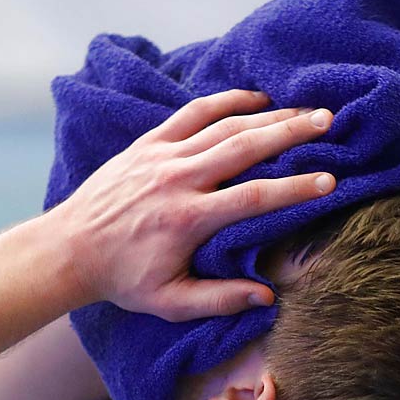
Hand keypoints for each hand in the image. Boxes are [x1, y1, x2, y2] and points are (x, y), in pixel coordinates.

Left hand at [50, 89, 335, 320]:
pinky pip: (192, 113)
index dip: (295, 188)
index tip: (329, 181)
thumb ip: (219, 299)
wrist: (69, 249)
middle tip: (327, 121)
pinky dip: (225, 100)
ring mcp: (162, 156)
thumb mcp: (169, 302)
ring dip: (268, 114)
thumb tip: (268, 296)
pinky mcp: (148, 143)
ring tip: (304, 110)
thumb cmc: (123, 279)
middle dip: (291, 132)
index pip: (254, 197)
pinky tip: (255, 97)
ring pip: (224, 125)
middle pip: (245, 147)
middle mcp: (178, 179)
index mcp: (188, 219)